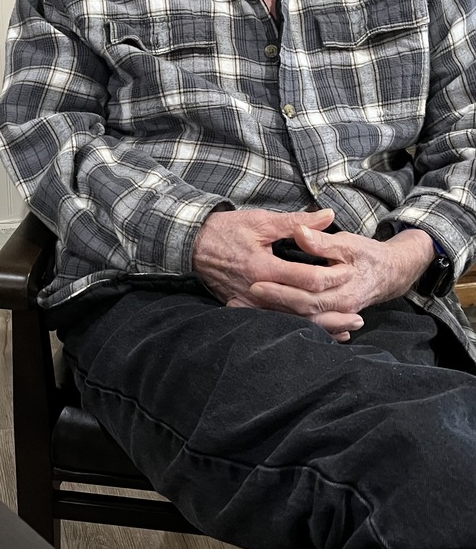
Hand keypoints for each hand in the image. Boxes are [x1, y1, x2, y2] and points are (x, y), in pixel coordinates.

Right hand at [192, 208, 361, 340]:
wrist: (190, 244)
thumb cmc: (224, 230)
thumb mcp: (260, 221)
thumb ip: (296, 222)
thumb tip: (328, 216)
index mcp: (263, 267)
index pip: (307, 279)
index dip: (332, 277)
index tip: (351, 273)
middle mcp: (257, 291)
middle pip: (302, 309)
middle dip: (332, 313)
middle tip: (359, 316)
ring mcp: (248, 303)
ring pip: (289, 321)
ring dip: (318, 327)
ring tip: (344, 331)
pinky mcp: (242, 307)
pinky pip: (273, 322)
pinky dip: (296, 328)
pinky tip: (314, 333)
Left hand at [248, 225, 433, 320]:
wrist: (390, 272)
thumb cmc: (367, 255)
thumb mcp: (347, 243)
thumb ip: (321, 241)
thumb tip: (300, 232)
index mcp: (343, 289)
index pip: (305, 293)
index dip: (280, 289)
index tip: (256, 281)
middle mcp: (339, 308)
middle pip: (300, 310)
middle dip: (273, 302)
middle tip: (248, 291)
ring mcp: (335, 315)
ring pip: (302, 320)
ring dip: (277, 314)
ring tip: (249, 304)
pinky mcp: (331, 317)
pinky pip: (308, 323)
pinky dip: (287, 321)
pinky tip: (267, 317)